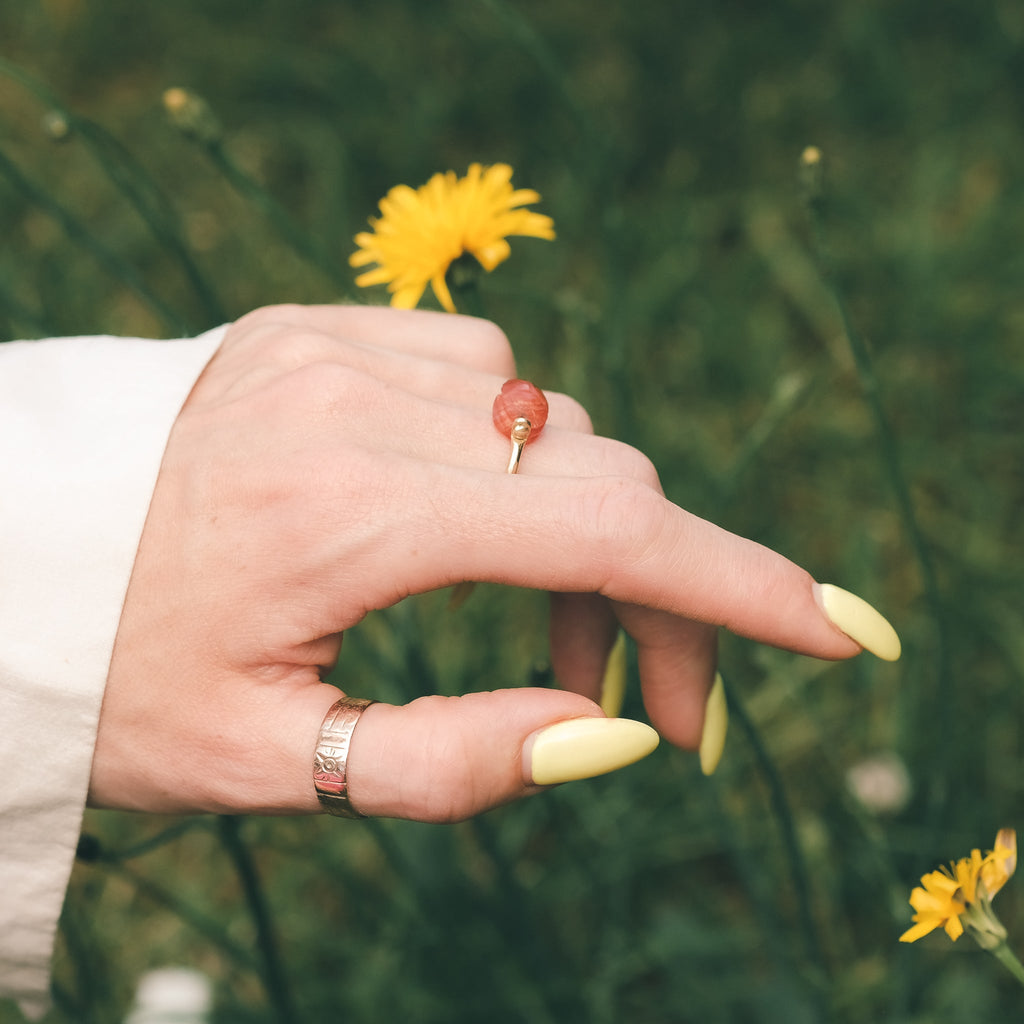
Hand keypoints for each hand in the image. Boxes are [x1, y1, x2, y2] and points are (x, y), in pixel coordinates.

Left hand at [90, 304, 896, 820]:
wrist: (6, 563)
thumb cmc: (118, 680)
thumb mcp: (273, 765)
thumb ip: (454, 764)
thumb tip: (614, 728)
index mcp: (339, 515)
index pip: (605, 532)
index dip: (738, 584)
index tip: (836, 628)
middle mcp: (352, 401)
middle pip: (597, 483)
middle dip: (661, 600)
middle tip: (662, 710)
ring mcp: (336, 345)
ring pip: (554, 424)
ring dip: (584, 530)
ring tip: (547, 626)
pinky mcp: (319, 326)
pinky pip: (486, 380)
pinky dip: (519, 463)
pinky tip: (473, 525)